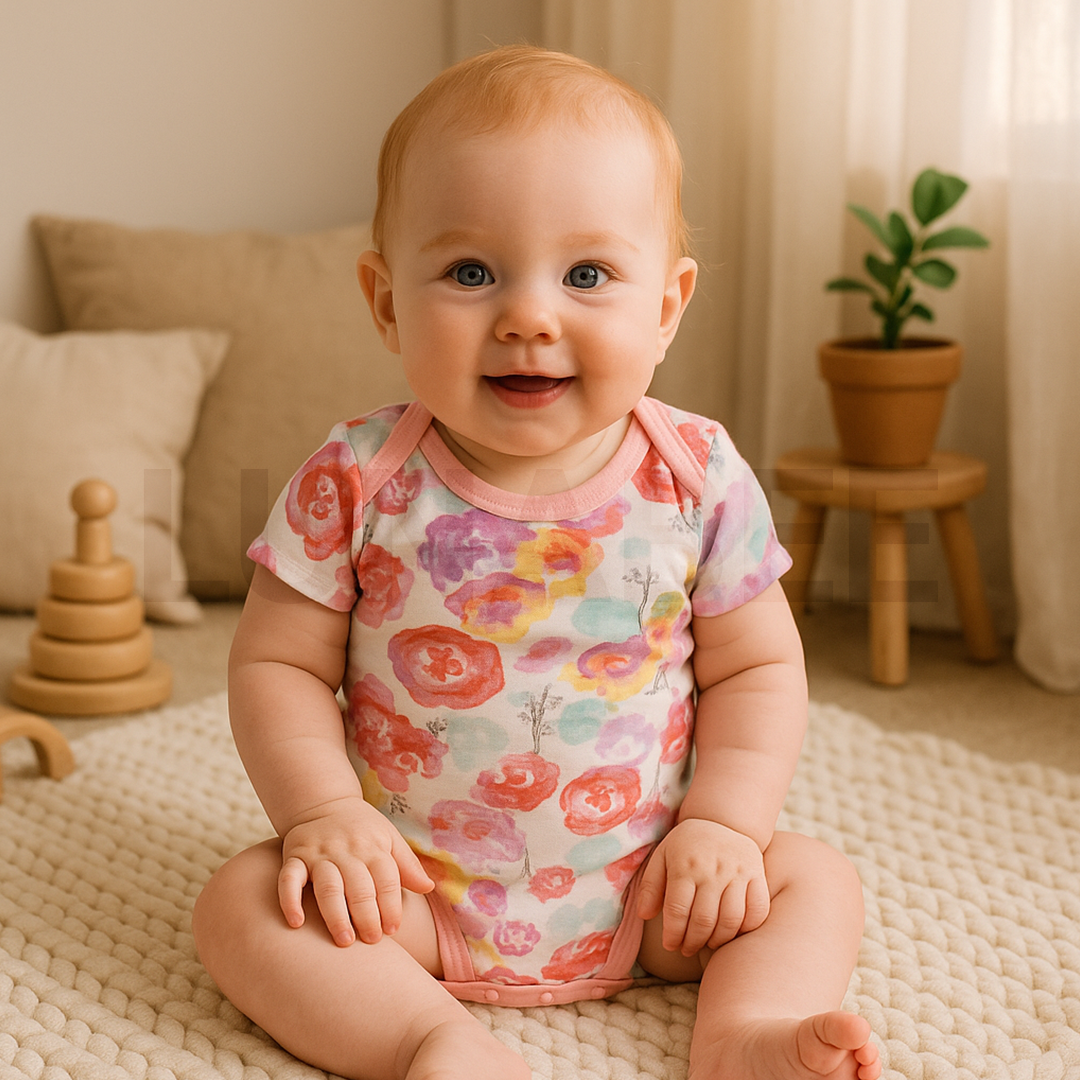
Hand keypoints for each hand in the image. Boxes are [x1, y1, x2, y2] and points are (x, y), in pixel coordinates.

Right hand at [278, 795, 432, 947]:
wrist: (323, 802)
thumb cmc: (362, 828)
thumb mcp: (389, 838)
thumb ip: (407, 865)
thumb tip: (429, 888)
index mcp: (373, 847)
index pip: (386, 879)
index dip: (391, 905)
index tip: (392, 929)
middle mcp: (346, 851)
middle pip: (359, 887)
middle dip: (367, 916)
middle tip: (372, 941)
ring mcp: (319, 854)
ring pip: (328, 886)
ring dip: (336, 915)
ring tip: (345, 941)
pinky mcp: (294, 857)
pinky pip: (289, 879)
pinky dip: (290, 901)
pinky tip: (296, 923)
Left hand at [636, 818, 769, 955]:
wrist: (723, 821)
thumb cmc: (687, 845)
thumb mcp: (662, 857)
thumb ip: (651, 885)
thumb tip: (645, 915)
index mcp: (685, 864)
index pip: (677, 910)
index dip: (672, 934)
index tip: (670, 945)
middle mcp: (712, 869)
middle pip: (703, 919)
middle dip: (692, 942)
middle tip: (687, 949)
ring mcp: (737, 872)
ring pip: (731, 920)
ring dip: (718, 940)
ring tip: (708, 944)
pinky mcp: (757, 875)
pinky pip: (758, 910)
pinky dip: (747, 928)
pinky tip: (733, 933)